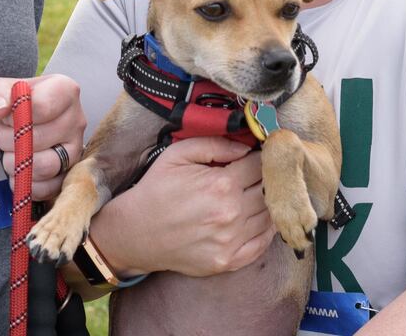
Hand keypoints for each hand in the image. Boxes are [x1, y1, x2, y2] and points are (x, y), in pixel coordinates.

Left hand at [0, 74, 85, 199]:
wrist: (16, 121)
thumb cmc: (11, 104)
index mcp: (65, 91)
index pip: (42, 106)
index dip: (16, 115)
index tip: (6, 116)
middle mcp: (76, 120)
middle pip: (40, 138)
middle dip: (11, 140)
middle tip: (4, 135)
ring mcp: (75, 150)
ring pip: (45, 166)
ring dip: (17, 163)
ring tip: (11, 152)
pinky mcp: (69, 176)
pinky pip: (47, 188)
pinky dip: (26, 183)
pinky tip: (19, 169)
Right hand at [89, 135, 273, 277]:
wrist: (136, 232)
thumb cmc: (156, 190)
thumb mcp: (177, 155)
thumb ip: (214, 144)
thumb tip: (245, 147)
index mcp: (221, 184)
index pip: (260, 166)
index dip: (262, 157)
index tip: (259, 155)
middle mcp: (231, 214)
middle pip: (268, 191)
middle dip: (266, 179)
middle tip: (260, 174)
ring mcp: (231, 241)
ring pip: (269, 217)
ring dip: (268, 203)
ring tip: (258, 195)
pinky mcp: (228, 261)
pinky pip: (262, 245)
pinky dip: (266, 230)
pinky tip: (259, 219)